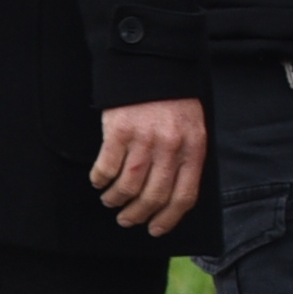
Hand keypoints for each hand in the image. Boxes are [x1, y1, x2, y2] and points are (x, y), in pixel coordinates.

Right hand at [91, 96, 207, 235]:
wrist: (153, 64)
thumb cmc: (173, 100)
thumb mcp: (192, 128)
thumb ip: (186, 159)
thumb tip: (172, 198)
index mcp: (193, 147)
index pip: (184, 196)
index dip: (169, 219)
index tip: (156, 229)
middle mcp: (170, 146)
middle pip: (154, 196)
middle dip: (138, 215)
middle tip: (127, 219)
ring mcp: (144, 139)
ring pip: (128, 186)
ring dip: (116, 200)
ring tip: (110, 201)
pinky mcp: (119, 130)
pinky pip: (106, 167)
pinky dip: (100, 180)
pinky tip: (99, 181)